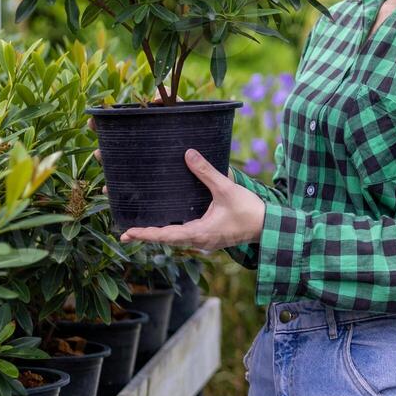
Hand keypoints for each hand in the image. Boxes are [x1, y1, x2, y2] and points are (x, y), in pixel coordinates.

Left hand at [116, 148, 266, 250]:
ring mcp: (205, 241)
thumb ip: (206, 172)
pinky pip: (187, 237)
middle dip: (148, 235)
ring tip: (142, 230)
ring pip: (177, 240)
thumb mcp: (226, 189)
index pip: (166, 235)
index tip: (129, 233)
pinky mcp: (211, 238)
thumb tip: (188, 154)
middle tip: (127, 232)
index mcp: (200, 233)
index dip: (146, 234)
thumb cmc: (249, 210)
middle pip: (167, 240)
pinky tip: (169, 225)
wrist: (269, 227)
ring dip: (160, 235)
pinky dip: (174, 233)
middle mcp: (199, 241)